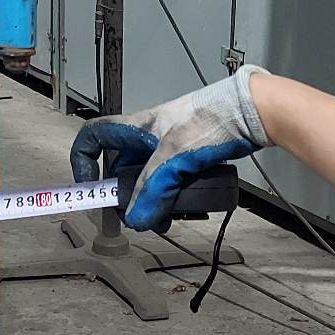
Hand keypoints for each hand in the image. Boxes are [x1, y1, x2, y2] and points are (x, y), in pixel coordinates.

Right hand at [70, 66, 271, 230]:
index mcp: (136, 128)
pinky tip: (183, 211)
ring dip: (150, 202)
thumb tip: (136, 220)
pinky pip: (170, 183)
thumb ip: (153, 190)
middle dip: (125, 196)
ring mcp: (169, 149)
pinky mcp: (188, 160)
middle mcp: (148, 138)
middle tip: (135, 218)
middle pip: (122, 169)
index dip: (84, 159)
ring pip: (148, 180)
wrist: (250, 113)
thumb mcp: (174, 156)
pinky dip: (170, 199)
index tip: (90, 186)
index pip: (94, 136)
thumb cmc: (212, 119)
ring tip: (163, 221)